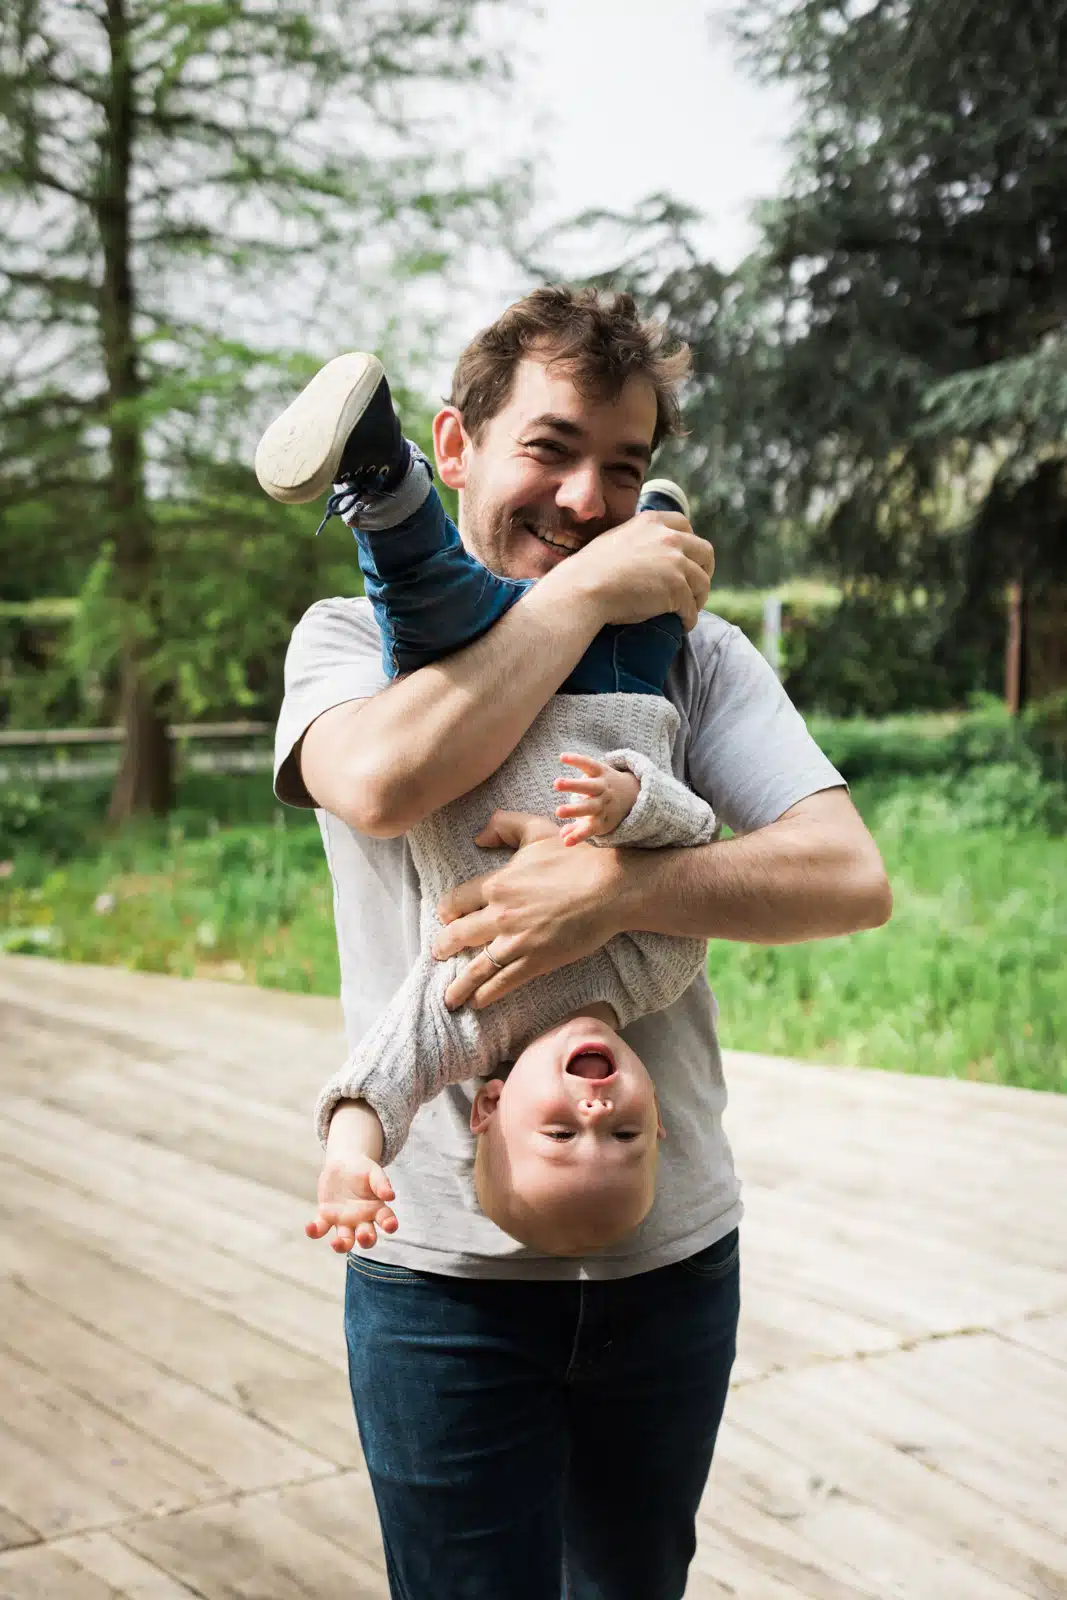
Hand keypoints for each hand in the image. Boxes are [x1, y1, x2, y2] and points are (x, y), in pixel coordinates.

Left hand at [307, 1132, 397, 1253]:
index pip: (386, 1220)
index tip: (390, 1226)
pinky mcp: (326, 1217)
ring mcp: (343, 1221)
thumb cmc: (362, 1169)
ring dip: (341, 1245)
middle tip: (363, 1236)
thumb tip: (390, 1196)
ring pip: (345, 1240)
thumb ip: (381, 1182)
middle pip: (367, 1237)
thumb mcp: (373, 1171)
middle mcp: (361, 1220)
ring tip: (336, 1242)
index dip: (390, 1225)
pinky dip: (314, 1231)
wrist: (342, 1164)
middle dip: (366, 1240)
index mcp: (376, 1209)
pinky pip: (320, 1228)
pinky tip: (310, 1227)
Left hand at [433, 810, 621, 1009]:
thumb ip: (504, 825)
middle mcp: (500, 915)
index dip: (447, 912)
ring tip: (449, 998)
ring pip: (476, 967)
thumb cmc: (576, 858)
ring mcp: (516, 941)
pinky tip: (477, 1002)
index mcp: (497, 884)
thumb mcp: (537, 830)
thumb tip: (478, 837)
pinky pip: (502, 982)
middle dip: (444, 947)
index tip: (446, 919)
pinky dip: (486, 994)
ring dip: (459, 985)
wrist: (609, 888)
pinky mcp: (536, 961)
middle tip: (439, 954)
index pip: (456, 902)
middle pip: (458, 936)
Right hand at [549, 511, 713, 632]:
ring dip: (698, 598)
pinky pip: (692, 608)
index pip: (684, 525)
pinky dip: (689, 619)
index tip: (687, 558)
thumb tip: (645, 554)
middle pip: (704, 551)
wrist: (584, 588)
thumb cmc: (590, 570)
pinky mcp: (677, 589)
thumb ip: (637, 540)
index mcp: (652, 522)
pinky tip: (681, 625)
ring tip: (688, 610)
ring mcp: (675, 563)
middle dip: (704, 569)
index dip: (690, 543)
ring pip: (702, 582)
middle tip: (695, 586)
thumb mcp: (615, 539)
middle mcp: (669, 537)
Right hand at [554, 753, 639, 846]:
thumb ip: (579, 830)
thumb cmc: (606, 811)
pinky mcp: (602, 770)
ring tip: (556, 784)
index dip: (579, 835)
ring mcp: (603, 785)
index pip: (590, 829)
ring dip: (573, 785)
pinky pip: (589, 764)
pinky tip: (562, 757)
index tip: (566, 842)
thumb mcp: (597, 823)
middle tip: (558, 812)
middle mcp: (603, 802)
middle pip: (589, 807)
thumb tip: (563, 838)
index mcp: (602, 818)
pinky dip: (576, 760)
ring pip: (588, 785)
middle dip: (574, 810)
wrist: (631, 793)